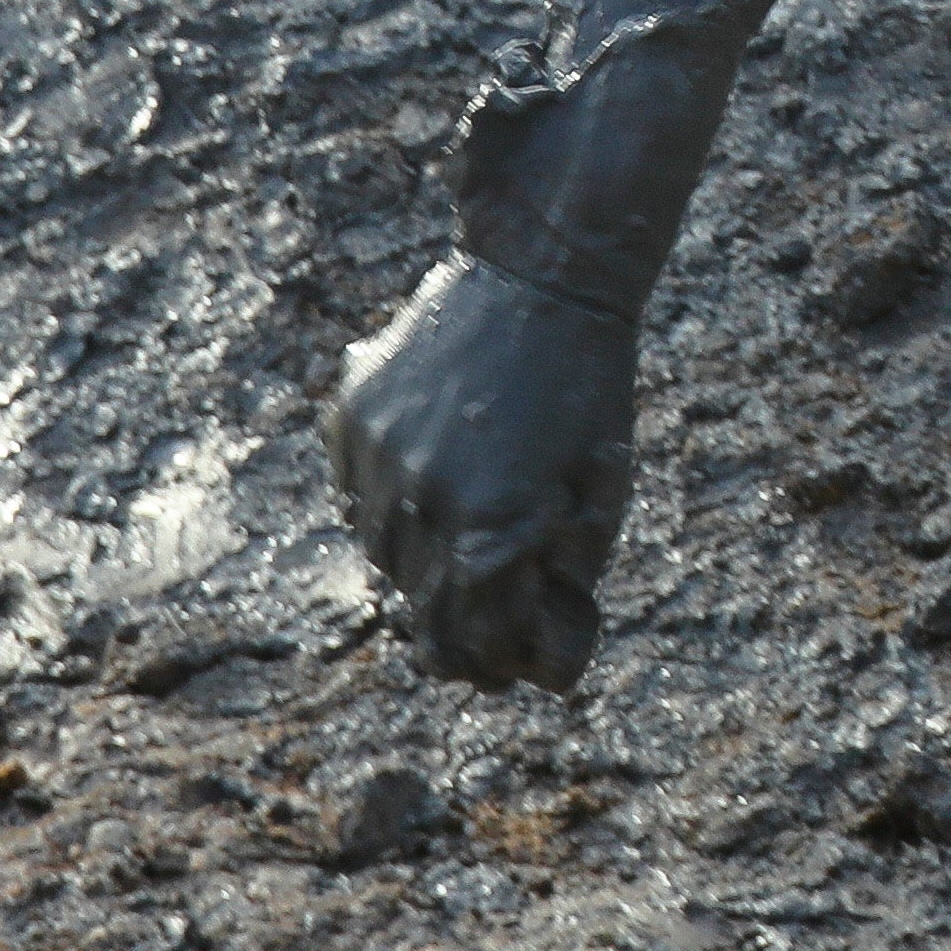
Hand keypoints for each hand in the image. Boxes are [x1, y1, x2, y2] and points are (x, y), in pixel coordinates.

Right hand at [321, 254, 643, 690]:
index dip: (490, 667)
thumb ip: (563, 585)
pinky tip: (432, 473)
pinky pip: (355, 492)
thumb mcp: (599, 497)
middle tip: (491, 620)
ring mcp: (377, 459)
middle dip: (459, 626)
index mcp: (490, 529)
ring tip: (467, 531)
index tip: (506, 667)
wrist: (543, 278)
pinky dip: (388, 501)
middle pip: (420, 610)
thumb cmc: (589, 392)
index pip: (465, 647)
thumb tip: (545, 672)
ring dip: (421, 563)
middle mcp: (421, 503)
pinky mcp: (352, 417)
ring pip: (380, 555)